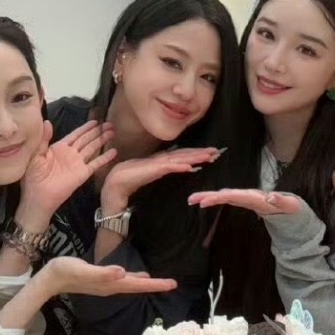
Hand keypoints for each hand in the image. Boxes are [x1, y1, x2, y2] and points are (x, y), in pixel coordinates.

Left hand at [19, 119, 115, 221]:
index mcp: (59, 148)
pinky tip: (114, 151)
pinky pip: (95, 164)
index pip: (75, 134)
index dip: (85, 128)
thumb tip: (47, 121)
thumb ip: (44, 138)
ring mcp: (77, 163)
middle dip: (97, 131)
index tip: (95, 121)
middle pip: (87, 139)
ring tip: (112, 131)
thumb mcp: (35, 154)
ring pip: (92, 148)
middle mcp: (71, 154)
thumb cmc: (33, 176)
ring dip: (102, 140)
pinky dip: (105, 158)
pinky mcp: (82, 174)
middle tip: (109, 123)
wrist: (38, 196)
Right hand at [40, 257, 177, 299]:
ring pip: (131, 285)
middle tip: (172, 284)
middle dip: (155, 285)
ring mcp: (106, 285)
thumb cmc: (65, 271)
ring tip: (159, 282)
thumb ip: (103, 273)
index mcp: (111, 284)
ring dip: (145, 284)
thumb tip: (122, 273)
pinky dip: (133, 279)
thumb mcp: (83, 269)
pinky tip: (135, 276)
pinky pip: (123, 281)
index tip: (172, 284)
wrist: (50, 279)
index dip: (155, 284)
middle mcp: (111, 287)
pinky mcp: (101, 280)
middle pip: (138, 287)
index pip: (137, 285)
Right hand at [100, 147, 222, 216]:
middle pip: (185, 154)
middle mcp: (162, 159)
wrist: (117, 183)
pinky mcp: (153, 169)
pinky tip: (190, 166)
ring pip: (181, 158)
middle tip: (217, 151)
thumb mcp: (152, 173)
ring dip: (195, 156)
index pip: (183, 154)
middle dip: (201, 152)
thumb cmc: (132, 178)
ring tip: (209, 156)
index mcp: (162, 160)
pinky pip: (170, 167)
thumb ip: (164, 169)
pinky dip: (180, 166)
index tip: (210, 153)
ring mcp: (158, 163)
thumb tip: (181, 167)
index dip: (196, 153)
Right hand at [187, 187, 302, 217]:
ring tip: (193, 200)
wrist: (290, 207)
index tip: (212, 198)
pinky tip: (203, 201)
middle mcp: (247, 195)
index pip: (238, 195)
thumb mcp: (290, 205)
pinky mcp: (243, 201)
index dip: (224, 196)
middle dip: (210, 195)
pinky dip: (214, 199)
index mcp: (256, 196)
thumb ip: (281, 200)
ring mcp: (244, 197)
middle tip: (193, 199)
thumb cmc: (290, 207)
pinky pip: (226, 199)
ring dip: (208, 196)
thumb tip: (271, 195)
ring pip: (224, 195)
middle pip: (226, 194)